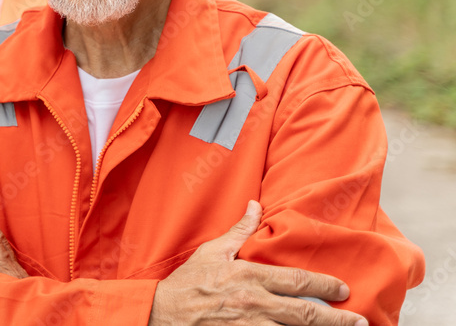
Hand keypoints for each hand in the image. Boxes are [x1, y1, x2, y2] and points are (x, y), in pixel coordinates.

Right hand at [150, 201, 367, 325]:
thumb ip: (239, 232)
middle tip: (360, 323)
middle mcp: (254, 302)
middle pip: (305, 314)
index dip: (325, 285)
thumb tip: (255, 207)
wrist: (161, 313)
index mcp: (249, 276)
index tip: (344, 289)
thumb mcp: (212, 252)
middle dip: (337, 319)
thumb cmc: (188, 283)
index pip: (297, 281)